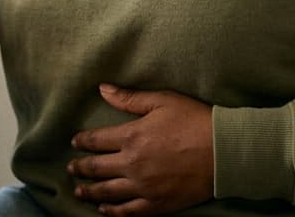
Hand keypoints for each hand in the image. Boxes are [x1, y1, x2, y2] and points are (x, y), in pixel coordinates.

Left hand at [67, 84, 213, 215]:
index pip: (96, 140)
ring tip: (79, 190)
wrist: (224, 151)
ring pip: (107, 192)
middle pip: (96, 168)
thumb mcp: (162, 101)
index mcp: (131, 136)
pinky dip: (112, 211)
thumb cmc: (194, 121)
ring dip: (89, 191)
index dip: (82, 141)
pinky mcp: (156, 204)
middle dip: (80, 168)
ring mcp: (143, 187)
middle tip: (71, 168)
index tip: (74, 142)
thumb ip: (129, 98)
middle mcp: (132, 163)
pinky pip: (127, 211)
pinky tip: (103, 209)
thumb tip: (102, 89)